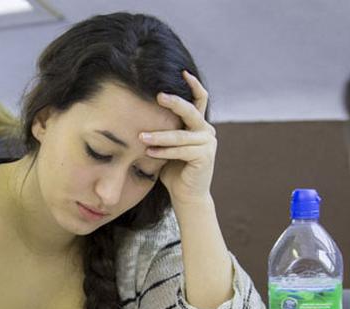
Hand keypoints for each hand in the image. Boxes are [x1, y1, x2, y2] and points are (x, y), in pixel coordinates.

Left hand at [140, 71, 216, 205]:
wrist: (186, 196)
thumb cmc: (173, 170)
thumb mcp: (167, 145)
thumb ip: (164, 129)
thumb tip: (140, 111)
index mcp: (198, 125)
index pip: (199, 99)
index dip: (193, 85)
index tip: (182, 71)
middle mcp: (206, 131)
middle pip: (191, 111)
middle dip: (174, 103)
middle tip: (158, 96)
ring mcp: (208, 143)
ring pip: (181, 135)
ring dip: (159, 136)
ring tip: (141, 137)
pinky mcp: (205, 157)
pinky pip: (181, 150)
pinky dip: (164, 152)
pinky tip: (149, 152)